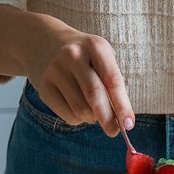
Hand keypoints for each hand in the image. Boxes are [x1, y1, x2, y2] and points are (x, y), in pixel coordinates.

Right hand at [0, 5, 133, 136]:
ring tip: (93, 110)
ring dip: (92, 118)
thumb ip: (111, 82)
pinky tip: (77, 107)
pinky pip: (67, 115)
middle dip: (108, 118)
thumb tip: (121, 119)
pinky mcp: (43, 87)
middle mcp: (74, 55)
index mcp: (95, 46)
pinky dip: (78, 119)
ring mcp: (55, 70)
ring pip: (81, 109)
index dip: (123, 105)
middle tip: (114, 131)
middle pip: (94, 96)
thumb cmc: (83, 55)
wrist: (43, 42)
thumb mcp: (100, 56)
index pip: (112, 80)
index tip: (129, 124)